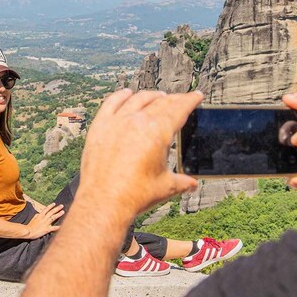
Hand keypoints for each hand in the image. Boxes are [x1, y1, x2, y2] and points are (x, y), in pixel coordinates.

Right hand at [26, 203, 64, 238]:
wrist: (28, 231)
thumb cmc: (30, 226)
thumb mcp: (33, 219)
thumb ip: (37, 215)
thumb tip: (39, 213)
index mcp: (40, 216)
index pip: (46, 209)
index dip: (50, 206)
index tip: (54, 203)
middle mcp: (44, 218)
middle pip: (51, 212)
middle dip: (57, 208)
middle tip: (62, 205)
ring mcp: (46, 223)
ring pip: (53, 217)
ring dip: (58, 214)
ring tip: (63, 212)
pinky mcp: (47, 229)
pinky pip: (53, 228)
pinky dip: (58, 227)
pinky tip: (62, 226)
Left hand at [79, 89, 202, 220]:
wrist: (103, 202)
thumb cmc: (135, 196)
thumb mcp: (166, 187)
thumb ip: (182, 182)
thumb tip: (192, 184)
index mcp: (158, 132)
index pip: (178, 108)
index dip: (190, 100)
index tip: (196, 95)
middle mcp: (137, 121)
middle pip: (160, 102)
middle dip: (174, 99)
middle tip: (181, 100)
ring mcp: (117, 122)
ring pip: (137, 99)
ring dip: (152, 96)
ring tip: (159, 96)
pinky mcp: (100, 127)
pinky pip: (111, 103)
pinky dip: (121, 96)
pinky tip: (127, 94)